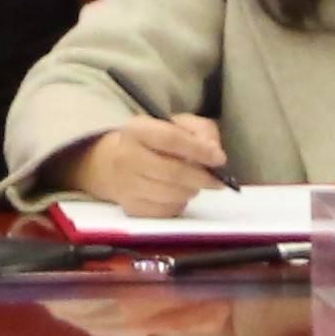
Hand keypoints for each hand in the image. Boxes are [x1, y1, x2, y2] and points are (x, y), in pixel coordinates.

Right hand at [51, 115, 228, 215]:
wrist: (115, 164)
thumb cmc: (154, 142)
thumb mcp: (177, 124)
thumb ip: (201, 131)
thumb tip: (214, 153)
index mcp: (136, 129)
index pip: (171, 139)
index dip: (199, 150)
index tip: (220, 159)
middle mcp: (126, 156)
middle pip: (173, 172)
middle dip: (202, 178)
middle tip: (217, 180)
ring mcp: (126, 185)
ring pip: (172, 194)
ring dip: (192, 191)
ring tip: (194, 183)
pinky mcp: (131, 207)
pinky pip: (166, 211)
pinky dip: (180, 204)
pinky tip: (178, 194)